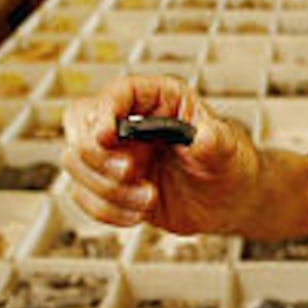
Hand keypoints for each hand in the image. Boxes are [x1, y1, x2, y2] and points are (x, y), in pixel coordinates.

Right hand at [62, 75, 259, 233]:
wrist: (230, 200)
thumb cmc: (230, 163)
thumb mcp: (229, 149)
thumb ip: (216, 141)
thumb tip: (205, 136)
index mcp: (159, 99)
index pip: (117, 93)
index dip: (104, 111)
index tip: (107, 136)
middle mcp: (129, 122)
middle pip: (80, 124)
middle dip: (97, 154)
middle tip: (130, 172)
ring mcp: (116, 154)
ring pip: (76, 163)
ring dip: (106, 188)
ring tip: (149, 199)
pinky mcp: (111, 186)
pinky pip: (84, 196)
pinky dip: (106, 210)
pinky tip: (138, 214)